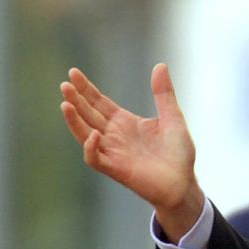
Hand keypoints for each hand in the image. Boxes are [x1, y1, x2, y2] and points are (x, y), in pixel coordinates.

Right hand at [60, 63, 202, 242]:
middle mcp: (114, 136)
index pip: (99, 103)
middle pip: (88, 115)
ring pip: (85, 135)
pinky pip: (95, 159)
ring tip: (66, 103)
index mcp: (125, 123)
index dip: (86, 89)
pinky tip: (94, 135)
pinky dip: (91, 148)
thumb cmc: (178, 153)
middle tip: (65, 84)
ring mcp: (113, 152)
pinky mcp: (116, 169)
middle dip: (76, 100)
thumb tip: (160, 65)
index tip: (73, 73)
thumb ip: (164, 93)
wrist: (183, 183)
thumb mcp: (172, 117)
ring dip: (74, 121)